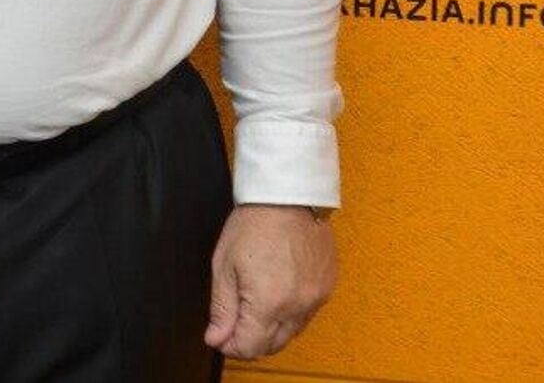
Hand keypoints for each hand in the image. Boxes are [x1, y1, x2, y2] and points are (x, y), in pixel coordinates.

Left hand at [202, 203, 336, 359]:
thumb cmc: (255, 222)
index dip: (230, 345)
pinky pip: (307, 314)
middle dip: (250, 339)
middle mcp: (297, 305)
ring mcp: (316, 297)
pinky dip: (291, 311)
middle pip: (272, 345)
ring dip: (272, 326)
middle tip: (235, 319)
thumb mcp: (225, 265)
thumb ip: (222, 308)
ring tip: (257, 298)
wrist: (288, 194)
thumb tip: (216, 338)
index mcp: (269, 302)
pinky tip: (279, 289)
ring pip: (291, 332)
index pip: (250, 348)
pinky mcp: (327, 286)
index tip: (221, 333)